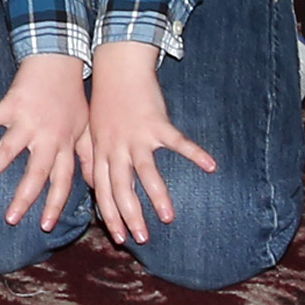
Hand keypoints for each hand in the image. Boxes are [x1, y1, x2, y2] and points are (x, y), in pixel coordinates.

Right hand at [0, 53, 88, 231]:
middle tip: (9, 219)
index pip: (61, 181)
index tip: (43, 226)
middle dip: (23, 198)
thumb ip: (87, 157)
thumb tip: (93, 184)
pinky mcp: (11, 104)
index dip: (54, 204)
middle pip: (35, 173)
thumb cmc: (73, 95)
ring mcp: (27, 121)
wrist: (60, 59)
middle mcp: (46, 137)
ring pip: (7, 151)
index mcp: (63, 145)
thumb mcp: (86, 128)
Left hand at [83, 44, 214, 247]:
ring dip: (157, 196)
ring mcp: (137, 136)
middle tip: (142, 239)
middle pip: (121, 188)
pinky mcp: (157, 122)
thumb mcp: (92, 131)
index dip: (110, 215)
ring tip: (168, 217)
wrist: (117, 66)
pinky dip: (195, 153)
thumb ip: (93, 159)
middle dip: (130, 216)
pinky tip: (211, 166)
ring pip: (146, 172)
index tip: (120, 238)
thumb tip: (93, 186)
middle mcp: (117, 147)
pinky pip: (178, 142)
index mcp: (101, 152)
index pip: (103, 191)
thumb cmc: (105, 101)